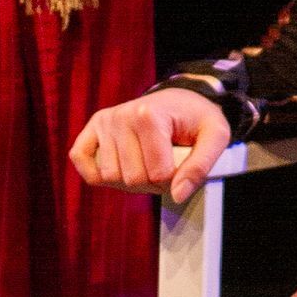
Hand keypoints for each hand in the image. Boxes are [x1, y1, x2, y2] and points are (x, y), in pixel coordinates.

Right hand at [69, 87, 233, 205]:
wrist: (180, 101)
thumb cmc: (197, 119)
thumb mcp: (215, 136)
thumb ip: (200, 167)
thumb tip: (178, 195)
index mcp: (148, 115)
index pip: (158, 174)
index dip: (173, 179)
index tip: (180, 163)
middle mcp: (120, 116)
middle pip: (132, 179)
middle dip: (152, 182)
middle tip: (163, 163)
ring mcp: (104, 122)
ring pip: (110, 177)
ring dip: (129, 180)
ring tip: (144, 162)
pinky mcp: (91, 130)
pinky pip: (81, 161)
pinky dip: (97, 173)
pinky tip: (117, 166)